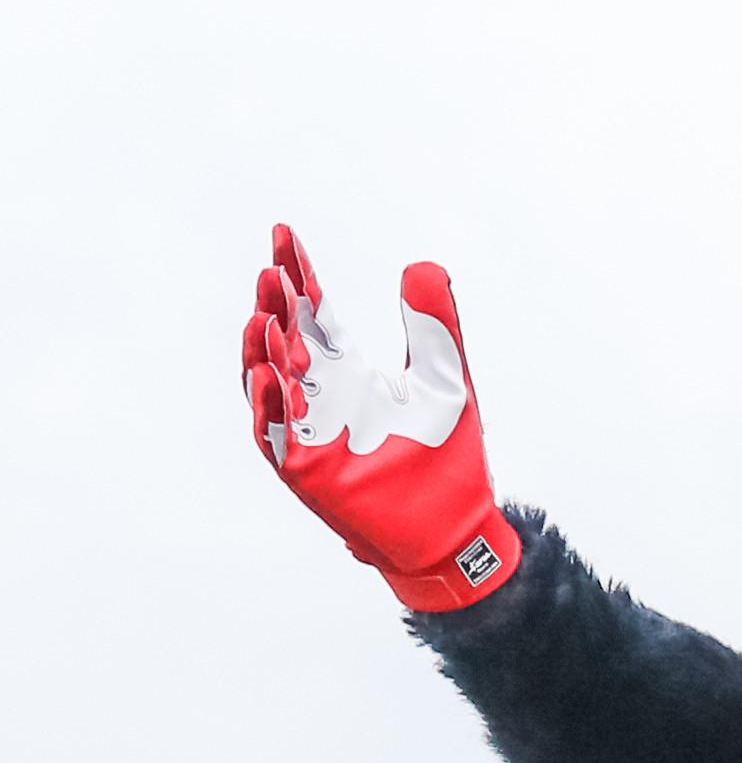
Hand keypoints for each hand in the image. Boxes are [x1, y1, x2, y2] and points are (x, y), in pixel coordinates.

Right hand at [242, 226, 521, 610]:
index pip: (311, 311)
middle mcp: (318, 395)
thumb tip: (425, 266)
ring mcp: (306, 432)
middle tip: (272, 271)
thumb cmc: (446, 459)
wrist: (458, 528)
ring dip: (263, 351)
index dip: (295, 273)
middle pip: (283, 338)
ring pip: (268, 383)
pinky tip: (272, 377)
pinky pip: (277, 434)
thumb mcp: (446, 381)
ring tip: (265, 316)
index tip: (284, 234)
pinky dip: (272, 405)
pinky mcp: (305, 470)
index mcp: (345, 369)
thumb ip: (434, 327)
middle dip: (274, 306)